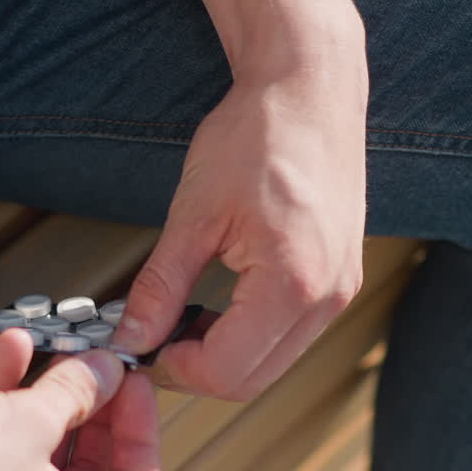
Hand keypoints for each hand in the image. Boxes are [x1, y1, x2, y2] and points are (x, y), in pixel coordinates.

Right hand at [0, 329, 162, 470]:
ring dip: (48, 394)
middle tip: (95, 360)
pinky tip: (8, 353)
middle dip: (94, 404)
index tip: (131, 379)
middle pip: (95, 463)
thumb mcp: (31, 420)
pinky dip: (9, 404)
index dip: (142, 424)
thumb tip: (108, 370)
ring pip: (47, 450)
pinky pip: (6, 449)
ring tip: (50, 346)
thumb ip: (79, 390)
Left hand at [113, 0, 367, 400]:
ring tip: (185, 318)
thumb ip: (160, 287)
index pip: (226, 371)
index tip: (143, 345)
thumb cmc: (258, 135)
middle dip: (197, 371)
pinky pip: (290, 336)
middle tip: (156, 338)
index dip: (175, 369)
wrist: (310, 89)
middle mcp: (327, 297)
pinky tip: (221, 306)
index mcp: (292, 283)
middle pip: (251, 381)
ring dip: (224, 356)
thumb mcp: (193, 214)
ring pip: (272, 364)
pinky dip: (250, 336)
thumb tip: (131, 338)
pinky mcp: (340, 281)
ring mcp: (339, 291)